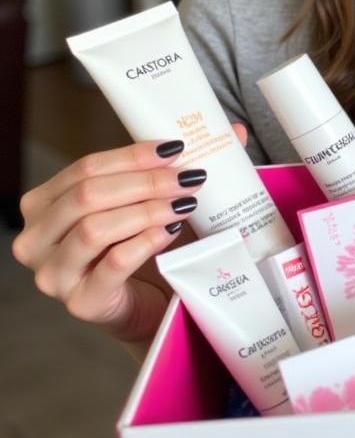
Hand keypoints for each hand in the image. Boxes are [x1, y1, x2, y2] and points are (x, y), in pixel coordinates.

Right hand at [12, 124, 245, 344]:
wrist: (149, 306)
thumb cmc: (145, 249)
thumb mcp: (154, 203)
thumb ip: (183, 166)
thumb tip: (234, 131)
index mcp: (46, 205)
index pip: (85, 168)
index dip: (132, 155)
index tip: (176, 148)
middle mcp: (38, 239)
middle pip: (88, 195)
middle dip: (145, 181)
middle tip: (190, 177)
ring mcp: (55, 275)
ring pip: (95, 228)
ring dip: (147, 209)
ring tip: (185, 202)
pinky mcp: (82, 303)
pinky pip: (113, 263)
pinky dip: (146, 241)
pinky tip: (171, 229)